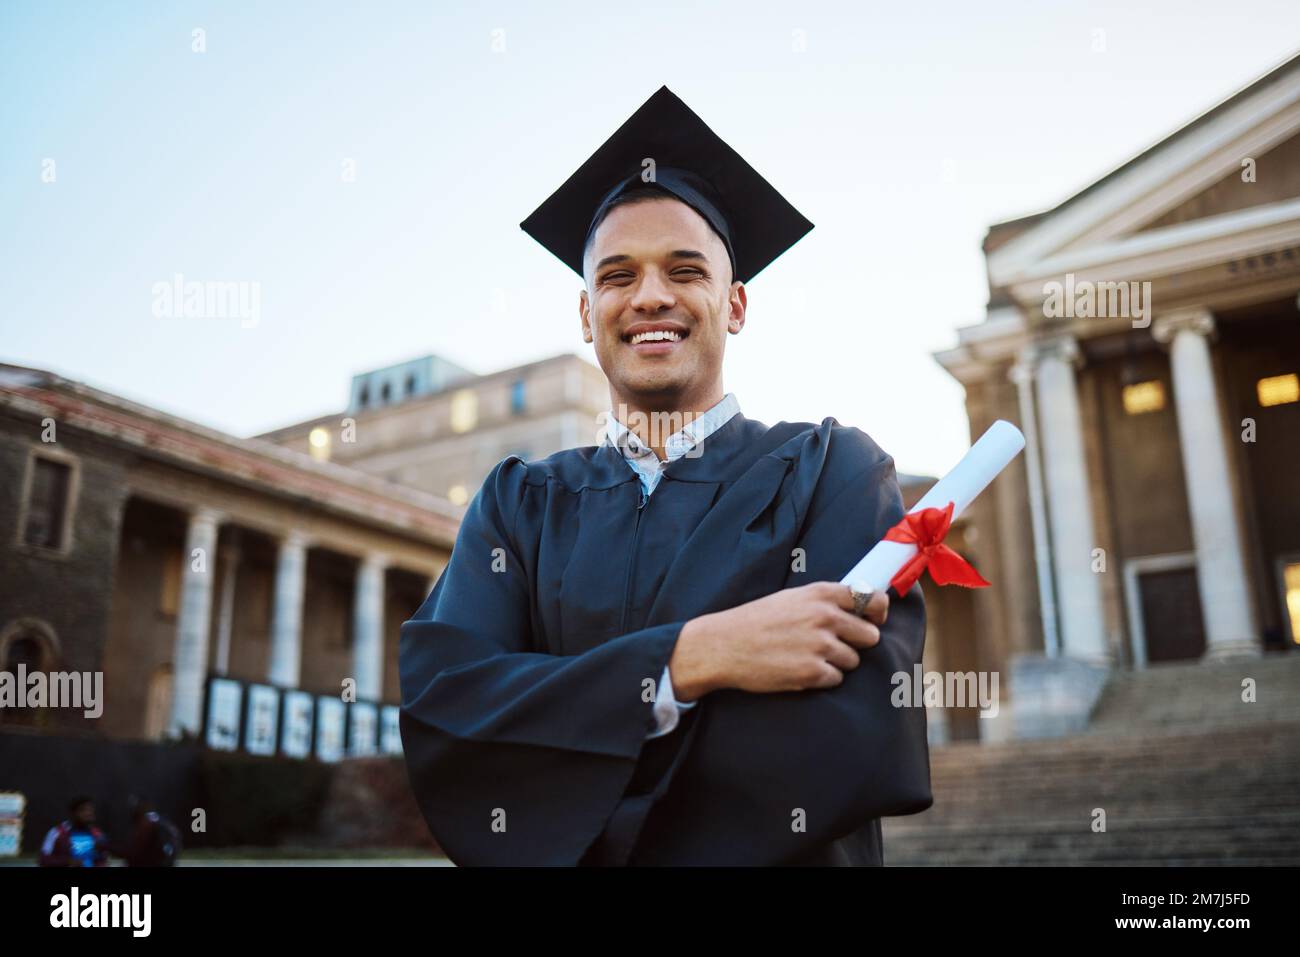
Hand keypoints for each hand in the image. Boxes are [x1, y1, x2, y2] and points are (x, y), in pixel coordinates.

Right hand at [669, 581, 888, 698]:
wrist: (724, 645)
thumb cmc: (756, 621)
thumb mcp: (792, 598)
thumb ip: (825, 601)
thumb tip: (859, 609)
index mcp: (820, 594)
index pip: (872, 599)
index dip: (878, 613)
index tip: (874, 620)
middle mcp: (824, 617)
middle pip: (869, 636)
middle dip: (856, 643)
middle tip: (832, 645)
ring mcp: (820, 646)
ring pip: (853, 660)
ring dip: (836, 662)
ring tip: (807, 657)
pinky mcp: (812, 673)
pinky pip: (836, 679)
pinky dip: (822, 678)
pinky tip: (799, 669)